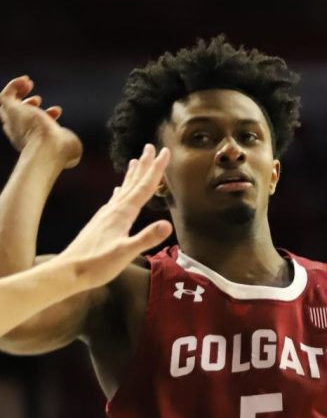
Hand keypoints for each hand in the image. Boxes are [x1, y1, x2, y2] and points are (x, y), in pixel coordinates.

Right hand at [0, 76, 82, 168]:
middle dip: (26, 105)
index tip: (57, 110)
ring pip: (7, 107)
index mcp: (31, 143)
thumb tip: (73, 150)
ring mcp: (14, 122)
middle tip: (38, 99)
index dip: (43, 116)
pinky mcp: (11, 111)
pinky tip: (25, 79)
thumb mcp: (69, 148)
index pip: (31, 128)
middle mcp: (19, 133)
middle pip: (16, 117)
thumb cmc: (61, 151)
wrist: (49, 149)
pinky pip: (4, 96)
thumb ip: (68, 145)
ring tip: (28, 83)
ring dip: (16, 94)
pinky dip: (13, 86)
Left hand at [58, 144, 172, 290]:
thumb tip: (168, 224)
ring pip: (123, 188)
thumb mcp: (125, 252)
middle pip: (133, 182)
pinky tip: (117, 190)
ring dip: (132, 175)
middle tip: (150, 146)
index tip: (164, 151)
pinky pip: (114, 199)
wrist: (67, 271)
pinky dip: (120, 191)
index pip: (145, 186)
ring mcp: (106, 214)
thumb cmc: (96, 264)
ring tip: (135, 160)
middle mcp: (114, 208)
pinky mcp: (100, 222)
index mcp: (123, 213)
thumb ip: (146, 238)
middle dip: (144, 165)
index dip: (156, 169)